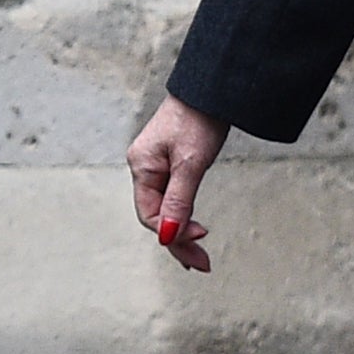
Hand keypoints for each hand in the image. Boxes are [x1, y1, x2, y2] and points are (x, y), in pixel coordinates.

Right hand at [127, 95, 228, 272]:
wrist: (211, 88)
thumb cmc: (200, 120)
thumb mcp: (191, 163)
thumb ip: (179, 200)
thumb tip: (168, 237)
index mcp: (142, 167)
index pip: (150, 215)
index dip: (173, 232)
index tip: (202, 238)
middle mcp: (144, 168)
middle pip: (156, 217)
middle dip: (178, 242)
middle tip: (203, 265)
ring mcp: (156, 166)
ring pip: (164, 210)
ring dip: (180, 234)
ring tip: (198, 259)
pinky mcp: (170, 163)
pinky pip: (171, 198)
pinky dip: (182, 217)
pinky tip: (191, 232)